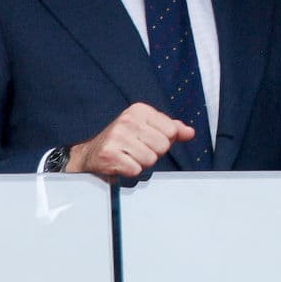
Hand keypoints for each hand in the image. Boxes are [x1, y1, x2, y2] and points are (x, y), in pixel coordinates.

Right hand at [66, 102, 194, 177]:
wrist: (90, 154)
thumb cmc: (124, 141)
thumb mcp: (148, 128)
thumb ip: (171, 128)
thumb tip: (189, 133)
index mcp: (140, 110)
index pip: (172, 130)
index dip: (164, 141)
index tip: (149, 140)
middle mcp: (127, 120)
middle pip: (163, 146)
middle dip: (154, 153)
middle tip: (138, 150)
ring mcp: (116, 136)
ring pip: (150, 159)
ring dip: (142, 163)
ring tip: (130, 157)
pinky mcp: (109, 154)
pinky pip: (136, 170)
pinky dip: (131, 171)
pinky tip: (122, 164)